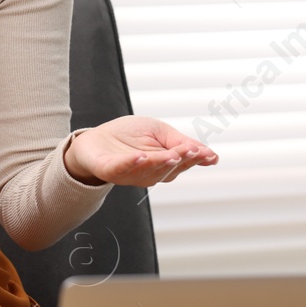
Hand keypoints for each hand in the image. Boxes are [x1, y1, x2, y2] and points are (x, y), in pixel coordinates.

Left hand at [63, 116, 216, 187]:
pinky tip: (140, 156)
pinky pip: (121, 169)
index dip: (195, 158)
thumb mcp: (159, 132)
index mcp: (163, 165)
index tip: (208, 154)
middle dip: (181, 159)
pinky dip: (130, 164)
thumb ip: (181, 142)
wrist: (95, 140)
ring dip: (160, 162)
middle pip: (168, 169)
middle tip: (192, 150)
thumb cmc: (129, 136)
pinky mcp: (109, 170)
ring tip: (171, 154)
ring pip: (148, 171)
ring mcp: (129, 174)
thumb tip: (211, 154)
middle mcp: (149, 174)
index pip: (182, 163)